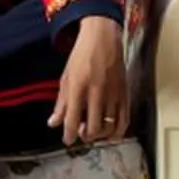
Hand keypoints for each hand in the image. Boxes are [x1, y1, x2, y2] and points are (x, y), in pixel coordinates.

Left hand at [49, 16, 128, 148]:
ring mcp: (113, 93)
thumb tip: (53, 123)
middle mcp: (97, 91)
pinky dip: (118, 131)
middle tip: (81, 133)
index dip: (69, 134)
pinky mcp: (125, 93)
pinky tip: (111, 133)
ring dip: (100, 135)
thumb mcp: (66, 77)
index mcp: (78, 85)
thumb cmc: (82, 55)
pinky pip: (124, 120)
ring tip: (93, 131)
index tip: (67, 140)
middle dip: (85, 136)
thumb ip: (61, 103)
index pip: (73, 118)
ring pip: (109, 127)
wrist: (102, 38)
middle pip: (93, 127)